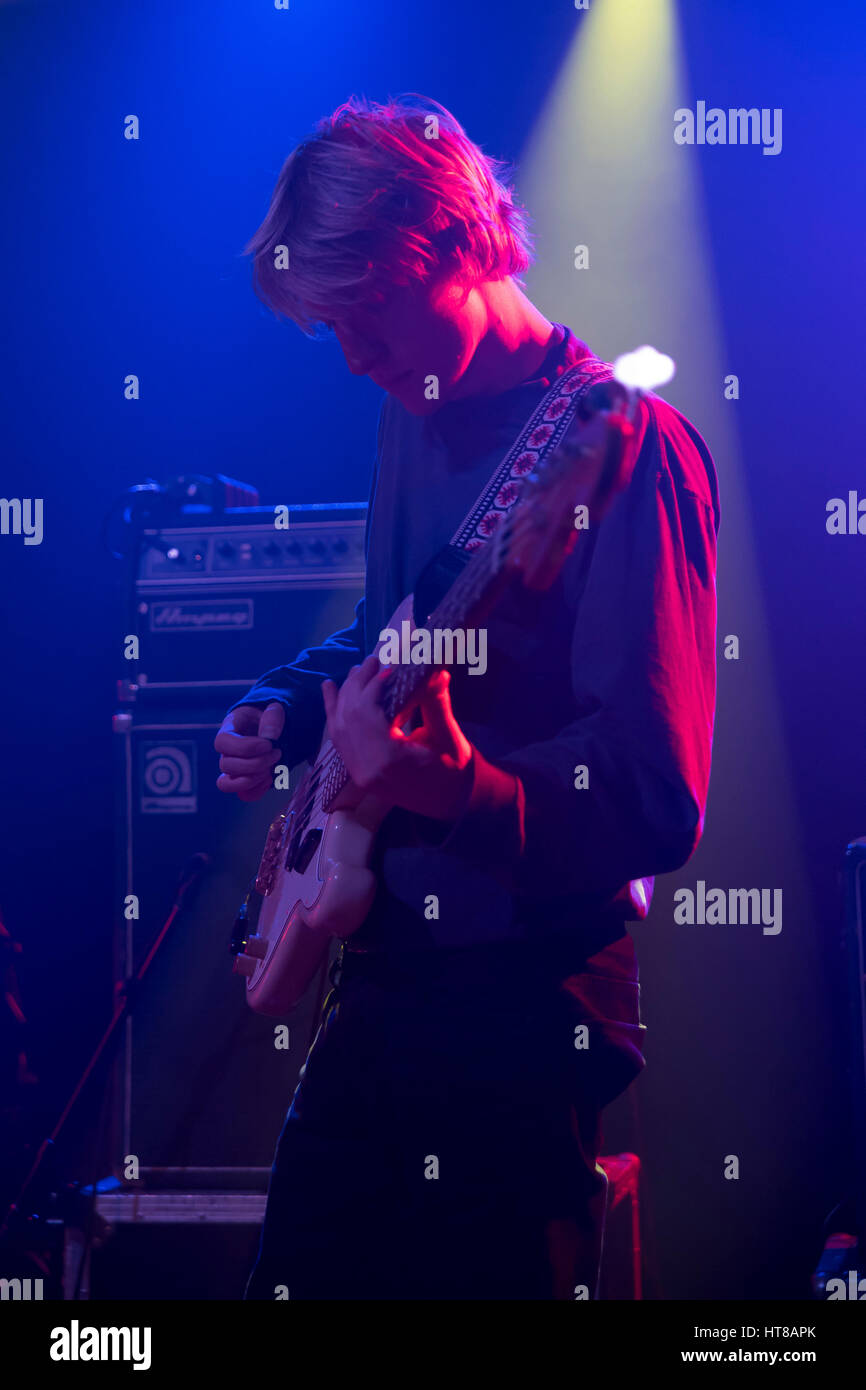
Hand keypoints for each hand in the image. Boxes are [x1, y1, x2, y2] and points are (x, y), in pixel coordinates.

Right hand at [214, 702, 284, 800]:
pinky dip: (258, 791)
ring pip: (227, 784)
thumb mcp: (272, 710)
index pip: (222, 742)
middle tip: (277, 753)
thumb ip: (272, 717)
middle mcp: (225, 752)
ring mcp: (232, 770)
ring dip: (253, 780)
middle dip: (256, 763)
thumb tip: (269, 737)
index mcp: (228, 730)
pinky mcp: (243, 781)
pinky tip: (271, 777)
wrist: (270, 729)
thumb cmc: (268, 717)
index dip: (245, 747)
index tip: (268, 744)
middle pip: (226, 766)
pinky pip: (243, 795)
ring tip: (271, 768)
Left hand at [321, 656, 472, 821]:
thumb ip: (437, 705)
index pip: (368, 712)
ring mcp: (357, 772)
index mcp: (389, 760)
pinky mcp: (356, 771)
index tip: (390, 666)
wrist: (451, 804)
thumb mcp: (450, 738)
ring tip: (357, 669)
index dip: (375, 685)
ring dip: (345, 693)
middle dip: (358, 684)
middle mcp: (365, 768)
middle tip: (372, 660)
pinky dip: (332, 711)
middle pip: (349, 715)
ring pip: (339, 724)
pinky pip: (338, 737)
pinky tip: (329, 688)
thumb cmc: (455, 772)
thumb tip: (434, 672)